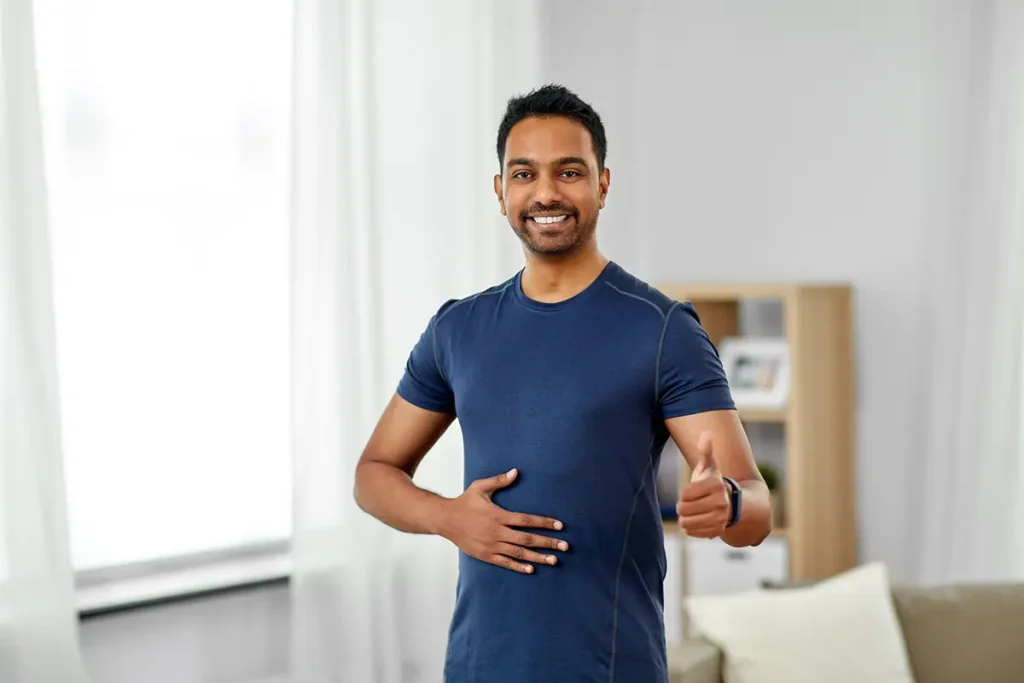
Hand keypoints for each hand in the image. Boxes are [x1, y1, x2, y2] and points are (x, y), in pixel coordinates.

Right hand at [440, 468, 568, 573]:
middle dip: (548, 542)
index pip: (526, 520)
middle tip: (565, 546)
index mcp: (498, 515)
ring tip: (555, 560)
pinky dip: (519, 566)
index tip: (560, 525)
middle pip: (527, 539)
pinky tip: (532, 569)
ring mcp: (492, 546)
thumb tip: (516, 471)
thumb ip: (499, 480)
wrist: (445, 520)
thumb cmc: (464, 502)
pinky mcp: (486, 555)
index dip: (544, 523)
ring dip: (538, 557)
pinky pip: (505, 562)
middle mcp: (497, 532)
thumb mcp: (480, 487)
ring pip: (519, 553)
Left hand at [677, 431, 730, 537]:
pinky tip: (698, 521)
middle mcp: (721, 503)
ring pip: (686, 522)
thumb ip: (706, 451)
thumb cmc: (713, 482)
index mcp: (716, 485)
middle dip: (682, 506)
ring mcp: (719, 519)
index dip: (684, 493)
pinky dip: (691, 528)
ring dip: (685, 518)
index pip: (685, 493)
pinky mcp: (716, 532)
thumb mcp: (709, 466)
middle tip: (689, 503)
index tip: (690, 491)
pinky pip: (692, 532)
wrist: (730, 503)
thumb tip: (707, 433)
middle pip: (684, 509)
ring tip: (692, 512)